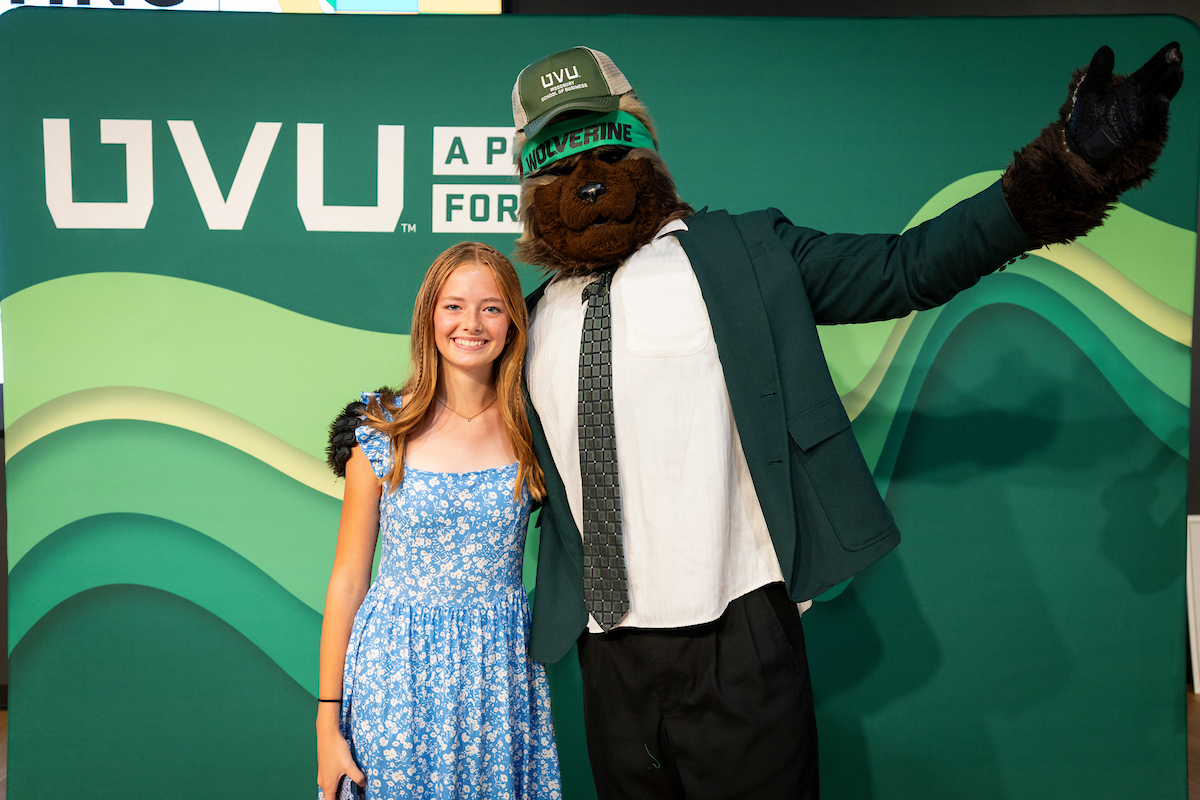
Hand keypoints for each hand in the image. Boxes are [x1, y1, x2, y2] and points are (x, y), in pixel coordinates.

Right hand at [317, 722, 365, 799]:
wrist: (327, 734)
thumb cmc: (336, 749)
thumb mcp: (349, 765)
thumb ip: (357, 776)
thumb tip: (364, 784)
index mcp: (328, 784)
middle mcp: (323, 781)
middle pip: (329, 796)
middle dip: (339, 797)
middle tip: (350, 795)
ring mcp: (322, 774)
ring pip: (329, 788)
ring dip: (337, 790)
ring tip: (348, 787)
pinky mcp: (323, 768)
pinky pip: (328, 781)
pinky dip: (335, 783)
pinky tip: (343, 777)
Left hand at [1065, 42, 1182, 164]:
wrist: (1077, 144)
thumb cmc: (1083, 119)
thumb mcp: (1088, 91)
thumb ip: (1098, 72)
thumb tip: (1105, 48)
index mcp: (1128, 89)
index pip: (1148, 71)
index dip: (1160, 59)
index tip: (1174, 45)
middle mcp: (1137, 99)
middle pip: (1156, 81)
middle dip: (1167, 68)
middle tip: (1178, 54)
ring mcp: (1138, 114)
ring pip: (1157, 96)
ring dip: (1168, 84)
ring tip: (1177, 71)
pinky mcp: (1135, 129)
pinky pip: (1148, 118)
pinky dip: (1155, 109)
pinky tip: (1162, 98)